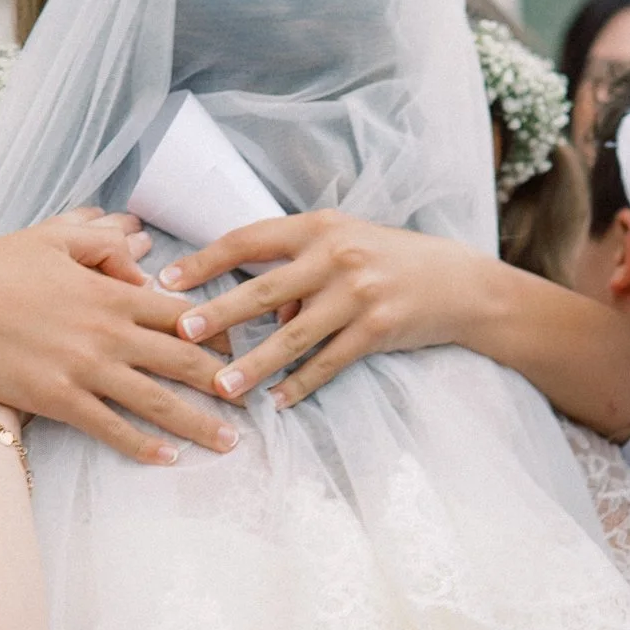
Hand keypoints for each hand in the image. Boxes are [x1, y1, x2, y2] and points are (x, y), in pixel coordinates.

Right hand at [0, 218, 234, 462]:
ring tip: (230, 442)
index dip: (218, 333)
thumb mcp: (52, 237)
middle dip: (226, 383)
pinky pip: (110, 427)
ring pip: (157, 401)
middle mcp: (108, 332)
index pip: (183, 315)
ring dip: (199, 424)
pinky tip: (167, 459)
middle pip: (184, 361)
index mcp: (112, 291)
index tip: (241, 349)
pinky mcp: (58, 400)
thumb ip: (102, 239)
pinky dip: (142, 445)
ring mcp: (85, 369)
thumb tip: (140, 245)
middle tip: (255, 401)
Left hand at [155, 212, 489, 407]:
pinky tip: (279, 402)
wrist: (461, 284)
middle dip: (219, 313)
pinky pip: (328, 363)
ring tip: (223, 386)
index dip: (206, 259)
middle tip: (182, 333)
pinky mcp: (378, 330)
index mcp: (320, 228)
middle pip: (263, 289)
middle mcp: (336, 256)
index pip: (250, 239)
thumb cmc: (392, 261)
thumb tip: (261, 311)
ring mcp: (358, 294)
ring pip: (292, 335)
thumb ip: (299, 269)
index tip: (168, 280)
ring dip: (254, 363)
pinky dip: (301, 384)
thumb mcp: (346, 246)